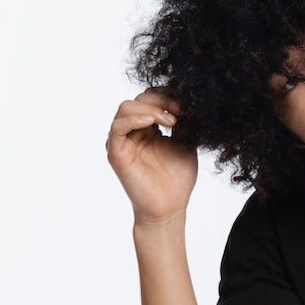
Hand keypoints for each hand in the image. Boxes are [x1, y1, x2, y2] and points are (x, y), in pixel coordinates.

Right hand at [105, 87, 197, 225]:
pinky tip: (154, 122)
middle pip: (140, 99)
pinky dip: (135, 119)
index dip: (169, 96)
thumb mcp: (186, 143)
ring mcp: (122, 140)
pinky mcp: (116, 152)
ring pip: (127, 108)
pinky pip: (118, 127)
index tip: (189, 103)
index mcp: (148, 128)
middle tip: (182, 110)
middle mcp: (132, 131)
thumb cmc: (177, 181)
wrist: (170, 208)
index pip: (152, 99)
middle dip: (163, 100)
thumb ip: (184, 122)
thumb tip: (188, 99)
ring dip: (150, 108)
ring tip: (171, 120)